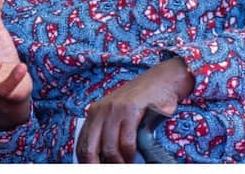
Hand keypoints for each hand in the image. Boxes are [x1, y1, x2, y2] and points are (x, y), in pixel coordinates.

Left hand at [76, 57, 194, 162]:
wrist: (162, 80)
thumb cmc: (142, 100)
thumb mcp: (118, 113)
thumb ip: (109, 131)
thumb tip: (104, 157)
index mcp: (94, 113)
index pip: (82, 144)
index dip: (86, 162)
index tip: (94, 169)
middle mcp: (100, 111)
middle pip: (90, 149)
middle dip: (97, 165)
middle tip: (112, 170)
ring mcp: (114, 110)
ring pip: (109, 148)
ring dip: (118, 162)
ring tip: (125, 164)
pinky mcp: (129, 110)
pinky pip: (126, 141)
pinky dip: (129, 154)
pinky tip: (133, 157)